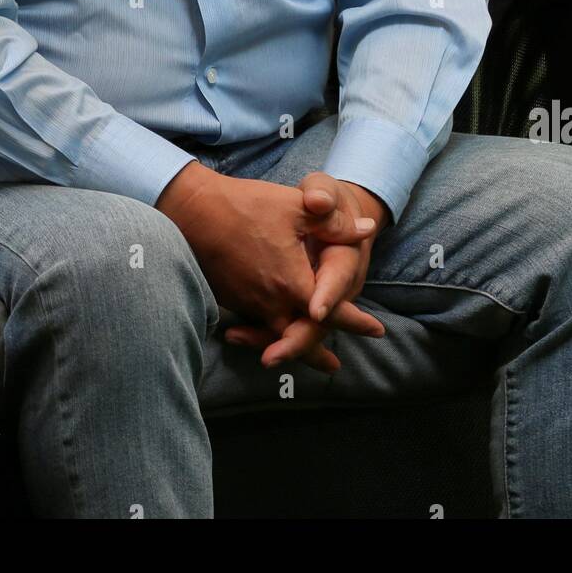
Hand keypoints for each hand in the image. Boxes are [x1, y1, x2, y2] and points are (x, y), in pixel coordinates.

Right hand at [156, 163, 380, 373]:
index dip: (356, 322)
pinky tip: (270, 333)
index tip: (377, 331)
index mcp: (293, 282)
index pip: (331, 312)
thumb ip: (333, 224)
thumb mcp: (296, 208)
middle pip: (301, 338)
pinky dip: (269, 334)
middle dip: (318, 354)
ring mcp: (247, 303)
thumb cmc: (247, 205)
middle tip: (335, 367)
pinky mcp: (230, 298)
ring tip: (304, 358)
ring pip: (276, 335)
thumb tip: (367, 228)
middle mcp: (270, 302)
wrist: (194, 210)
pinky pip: (256, 325)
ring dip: (293, 347)